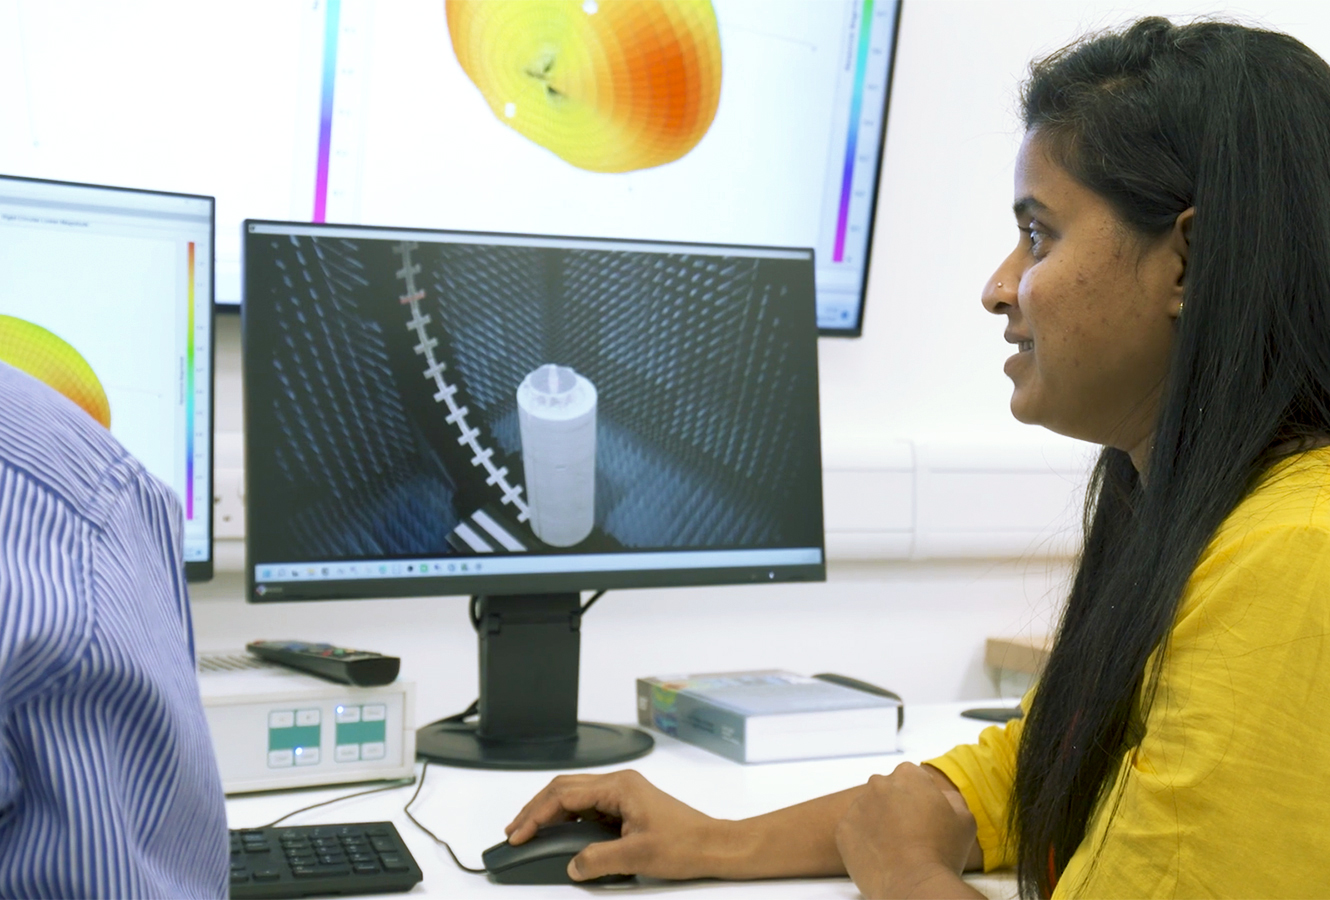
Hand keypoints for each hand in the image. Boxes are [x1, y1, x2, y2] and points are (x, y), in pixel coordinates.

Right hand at [505, 770, 728, 881]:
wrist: (715, 846)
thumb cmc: (686, 844)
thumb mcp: (636, 856)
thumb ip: (597, 860)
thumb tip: (571, 866)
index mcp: (619, 786)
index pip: (564, 795)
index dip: (536, 815)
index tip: (519, 835)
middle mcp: (619, 784)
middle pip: (565, 790)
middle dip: (536, 810)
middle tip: (514, 832)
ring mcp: (623, 794)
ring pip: (575, 798)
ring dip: (551, 814)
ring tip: (529, 833)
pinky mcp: (627, 807)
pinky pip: (589, 809)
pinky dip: (568, 821)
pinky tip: (559, 836)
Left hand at [834, 763, 981, 898]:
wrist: (914, 884)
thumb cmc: (942, 851)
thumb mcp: (964, 820)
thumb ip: (951, 798)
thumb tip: (941, 795)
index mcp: (908, 775)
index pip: (912, 777)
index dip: (920, 798)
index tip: (925, 816)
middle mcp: (878, 783)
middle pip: (887, 791)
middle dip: (896, 806)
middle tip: (910, 833)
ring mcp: (857, 806)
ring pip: (867, 809)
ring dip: (878, 822)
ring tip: (894, 847)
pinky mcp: (842, 829)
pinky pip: (852, 830)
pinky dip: (862, 840)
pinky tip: (879, 855)